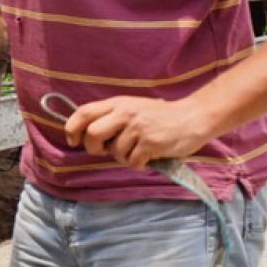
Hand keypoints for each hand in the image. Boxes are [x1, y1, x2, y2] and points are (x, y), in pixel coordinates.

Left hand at [63, 96, 216, 170]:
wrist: (193, 117)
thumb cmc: (160, 117)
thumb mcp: (132, 108)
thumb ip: (111, 117)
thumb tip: (87, 136)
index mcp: (118, 103)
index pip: (84, 112)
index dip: (72, 128)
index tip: (74, 140)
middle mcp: (126, 113)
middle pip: (92, 133)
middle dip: (94, 148)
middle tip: (106, 150)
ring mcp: (138, 127)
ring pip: (115, 152)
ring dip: (124, 157)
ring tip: (138, 150)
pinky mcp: (150, 142)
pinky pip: (133, 161)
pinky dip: (139, 164)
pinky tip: (149, 156)